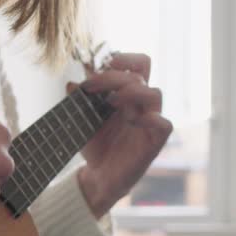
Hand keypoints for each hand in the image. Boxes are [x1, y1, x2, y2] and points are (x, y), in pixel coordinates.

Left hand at [74, 53, 173, 216]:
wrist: (99, 176)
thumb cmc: (95, 146)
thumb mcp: (82, 121)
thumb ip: (78, 102)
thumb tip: (71, 83)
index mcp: (128, 93)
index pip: (136, 63)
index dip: (120, 59)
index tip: (93, 72)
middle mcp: (142, 103)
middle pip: (142, 72)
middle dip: (115, 74)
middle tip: (91, 87)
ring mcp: (151, 120)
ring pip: (155, 93)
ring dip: (130, 92)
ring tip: (109, 103)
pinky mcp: (155, 141)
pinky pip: (164, 124)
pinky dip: (148, 118)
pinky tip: (129, 121)